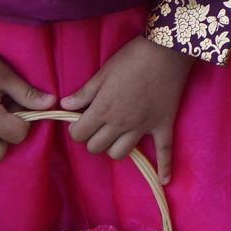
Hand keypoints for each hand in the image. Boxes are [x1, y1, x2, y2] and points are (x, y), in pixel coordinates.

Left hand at [62, 35, 193, 183]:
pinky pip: (164, 151)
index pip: (79, 134)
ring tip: (116, 136)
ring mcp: (143, 127)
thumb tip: (64, 105)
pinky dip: (164, 167)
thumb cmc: (131, 57)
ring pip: (120, 153)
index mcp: (103, 110)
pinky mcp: (162, 125)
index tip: (80, 120)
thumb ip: (84, 92)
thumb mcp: (103, 72)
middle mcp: (120, 124)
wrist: (166, 50)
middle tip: (97, 125)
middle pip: (97, 147)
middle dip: (92, 138)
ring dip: (114, 147)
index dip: (76, 128)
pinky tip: (164, 180)